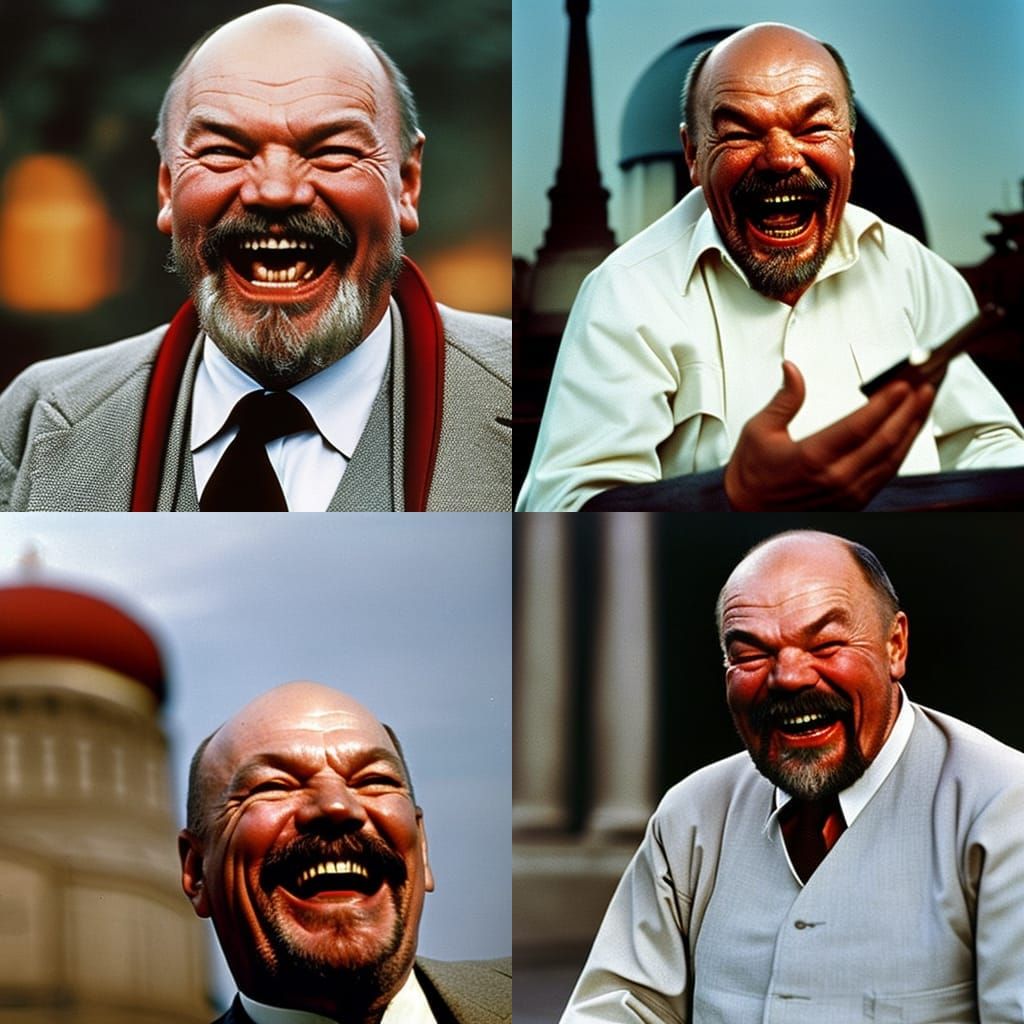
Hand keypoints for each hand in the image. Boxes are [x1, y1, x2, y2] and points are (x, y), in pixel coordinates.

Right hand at [724, 361, 936, 509]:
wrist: (746, 510)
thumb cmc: (752, 474)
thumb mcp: (759, 430)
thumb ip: (784, 399)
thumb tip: (792, 371)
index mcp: (812, 458)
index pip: (860, 426)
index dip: (886, 403)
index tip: (903, 383)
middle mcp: (835, 478)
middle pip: (886, 440)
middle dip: (910, 408)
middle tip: (926, 383)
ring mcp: (848, 492)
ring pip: (893, 457)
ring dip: (913, 427)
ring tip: (926, 401)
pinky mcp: (854, 501)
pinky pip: (887, 472)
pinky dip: (903, 449)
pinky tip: (910, 430)